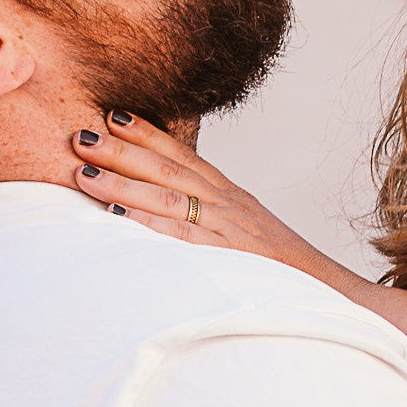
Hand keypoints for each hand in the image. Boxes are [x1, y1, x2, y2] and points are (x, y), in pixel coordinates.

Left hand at [69, 112, 332, 276]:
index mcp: (231, 195)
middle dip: (121, 151)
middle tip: (79, 136)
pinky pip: (181, 236)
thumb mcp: (246, 231)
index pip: (183, 155)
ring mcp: (227, 229)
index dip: (147, 133)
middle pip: (167, 169)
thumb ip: (210, 217)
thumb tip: (168, 209)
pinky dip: (147, 223)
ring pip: (167, 197)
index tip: (112, 115)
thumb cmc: (279, 269)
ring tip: (83, 171)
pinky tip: (116, 215)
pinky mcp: (227, 256)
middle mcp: (228, 204)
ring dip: (122, 183)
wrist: (327, 292)